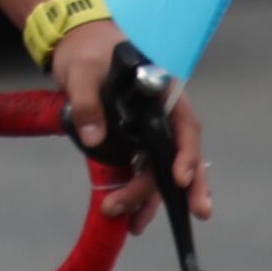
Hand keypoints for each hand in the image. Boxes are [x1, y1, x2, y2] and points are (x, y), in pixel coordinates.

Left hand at [51, 17, 210, 228]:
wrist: (74, 45)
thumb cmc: (87, 50)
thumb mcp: (81, 70)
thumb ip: (87, 101)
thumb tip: (93, 136)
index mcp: (161, 92)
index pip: (184, 125)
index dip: (187, 153)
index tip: (181, 177)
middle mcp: (160, 116)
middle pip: (179, 155)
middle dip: (189, 187)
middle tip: (197, 214)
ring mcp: (146, 132)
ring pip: (157, 170)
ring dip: (148, 199)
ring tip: (133, 225)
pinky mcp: (129, 143)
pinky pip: (138, 173)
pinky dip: (136, 196)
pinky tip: (130, 219)